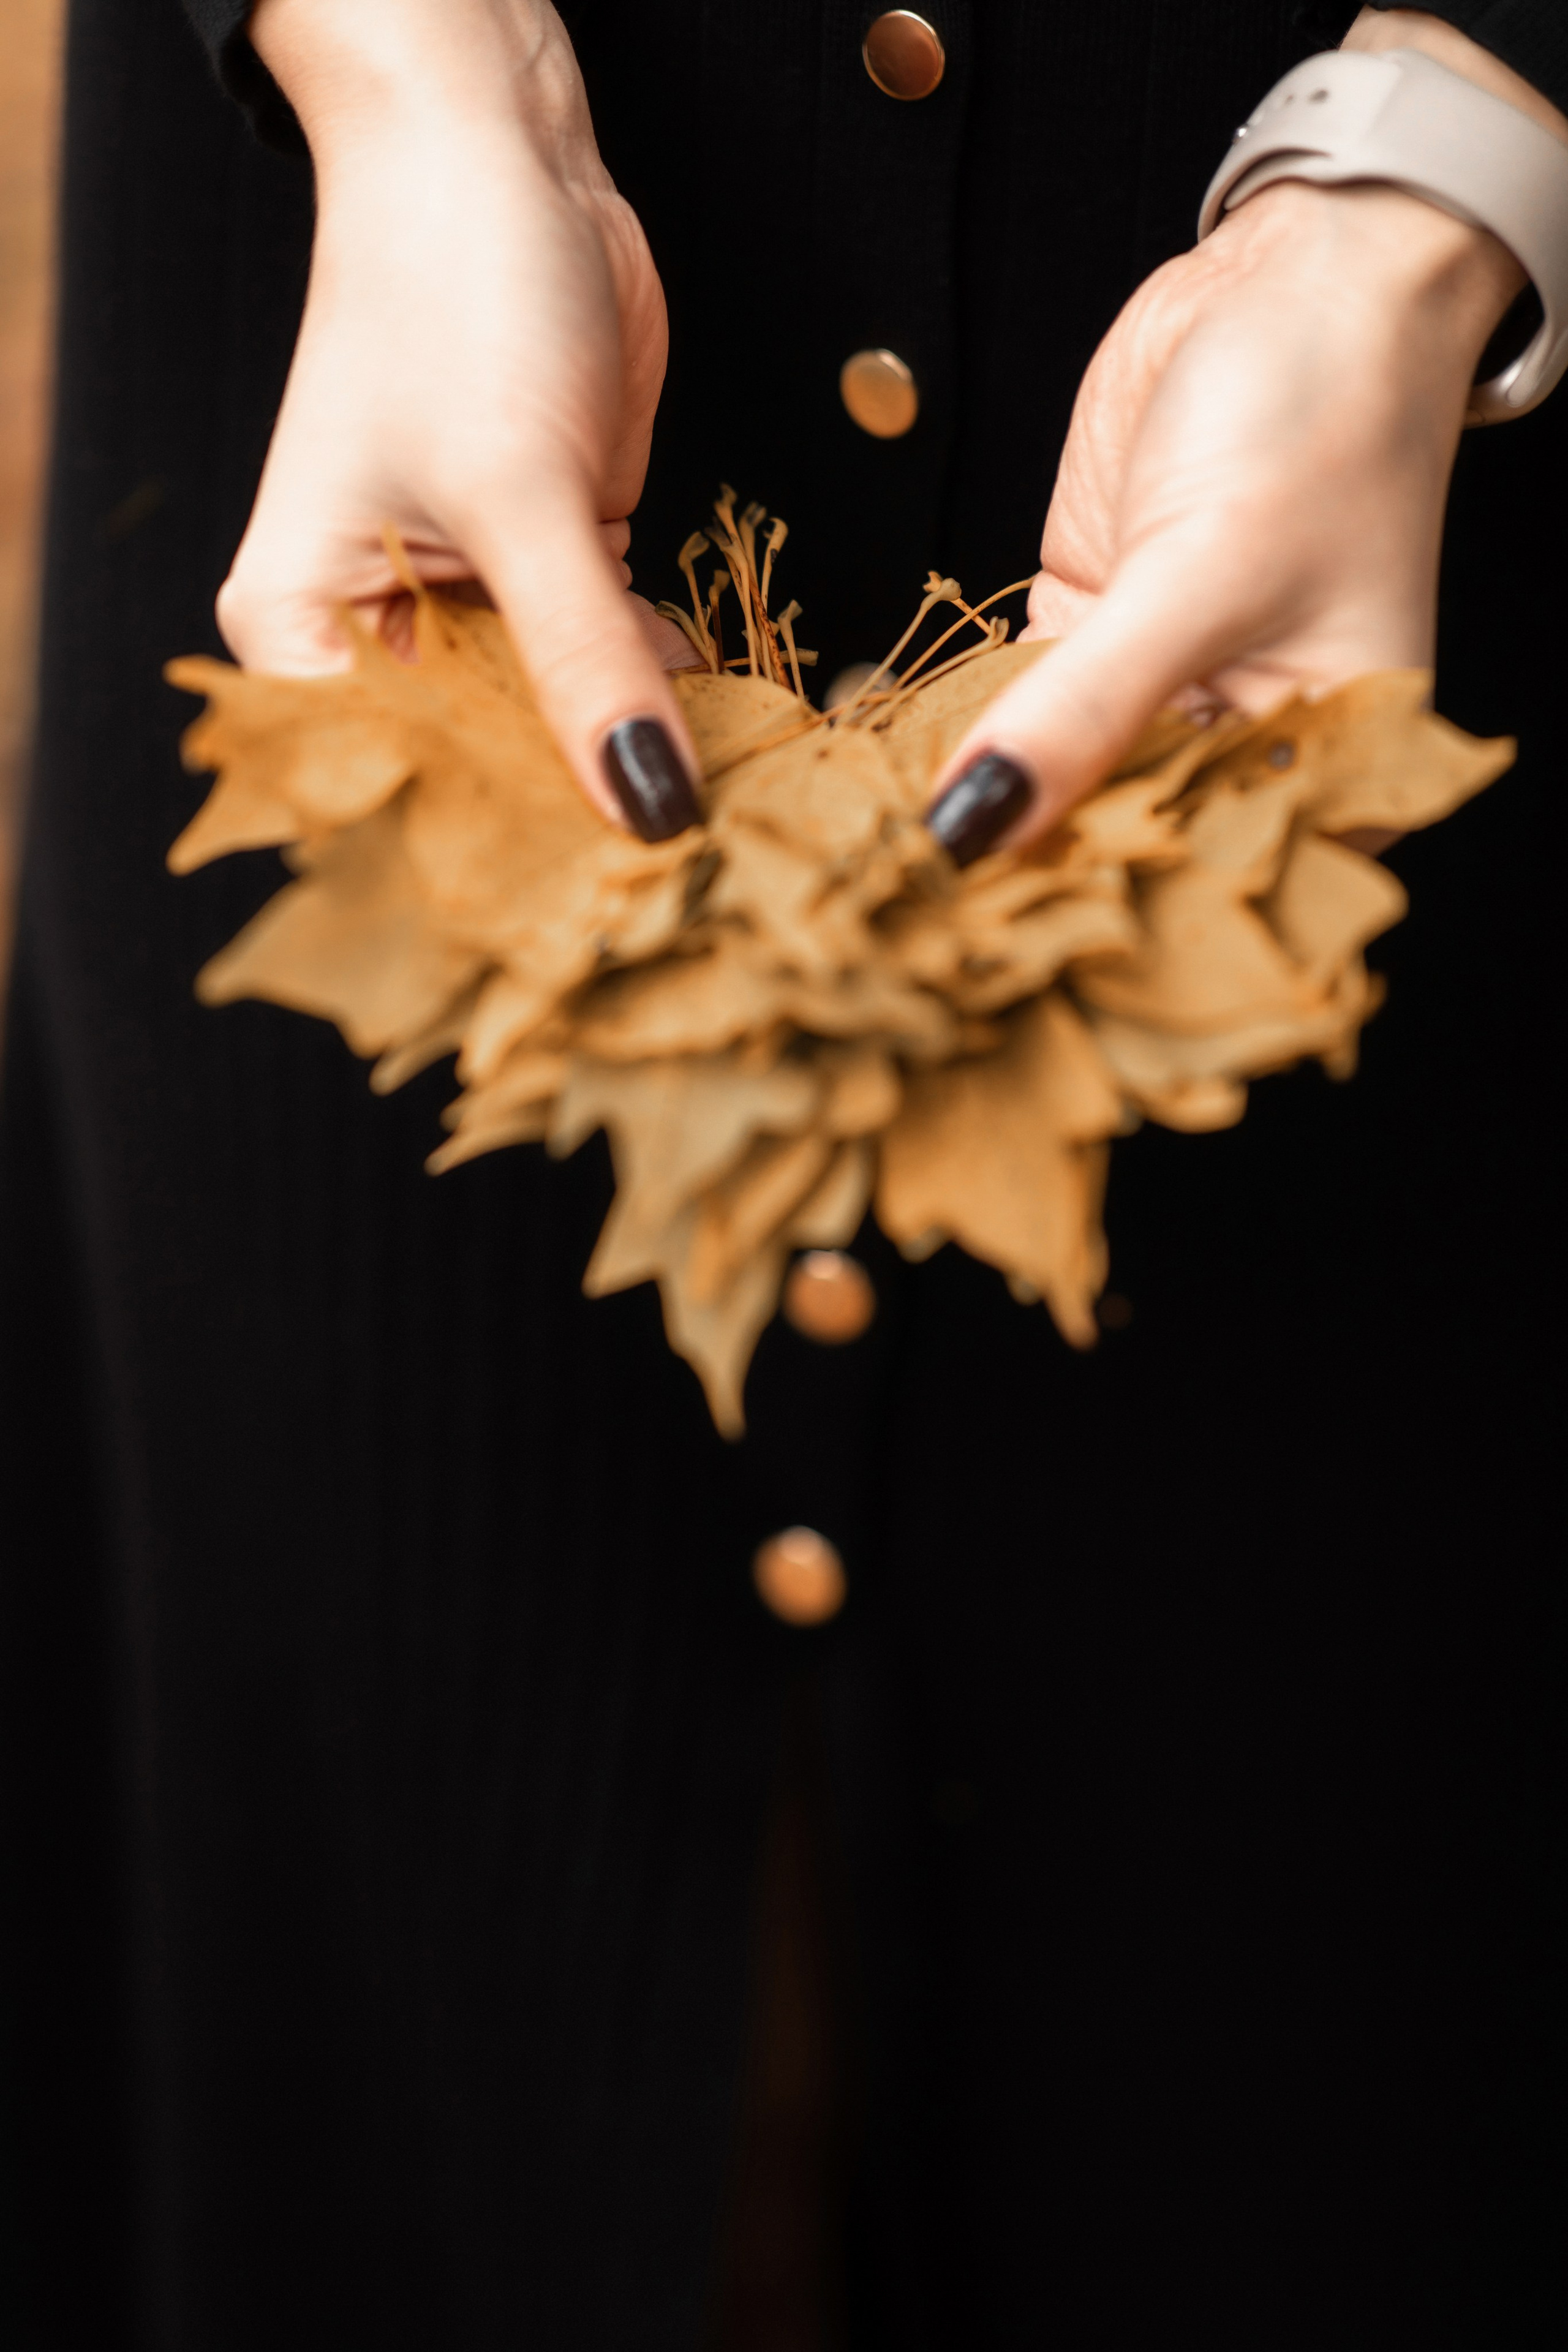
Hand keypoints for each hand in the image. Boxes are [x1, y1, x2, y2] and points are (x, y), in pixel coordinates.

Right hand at [219, 0, 699, 837]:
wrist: (502, 153)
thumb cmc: (453, 292)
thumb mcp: (522, 496)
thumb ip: (584, 663)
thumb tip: (651, 810)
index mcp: (306, 633)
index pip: (388, 793)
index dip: (487, 860)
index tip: (594, 923)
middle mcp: (379, 638)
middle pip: (476, 777)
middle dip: (575, 824)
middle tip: (687, 900)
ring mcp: (468, 610)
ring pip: (553, 729)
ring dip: (632, 769)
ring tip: (727, 843)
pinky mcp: (551, 574)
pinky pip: (607, 671)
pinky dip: (663, 702)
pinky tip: (730, 751)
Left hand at [925, 172, 1523, 865]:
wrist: (1303, 280)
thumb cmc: (1319, 420)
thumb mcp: (1202, 575)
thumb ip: (1087, 709)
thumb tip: (974, 822)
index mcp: (1327, 779)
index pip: (1195, 890)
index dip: (1089, 925)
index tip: (975, 952)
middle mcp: (1242, 759)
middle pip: (1116, 851)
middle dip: (1014, 879)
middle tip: (893, 920)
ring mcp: (1161, 705)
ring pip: (1056, 789)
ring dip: (972, 816)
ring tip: (871, 870)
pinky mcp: (1092, 645)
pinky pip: (1016, 719)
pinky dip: (960, 742)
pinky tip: (887, 782)